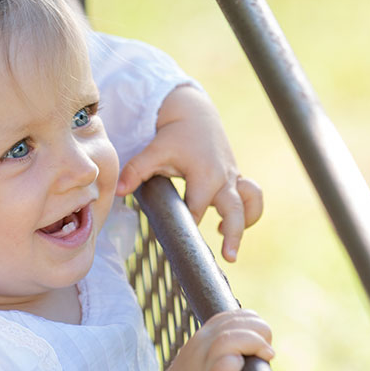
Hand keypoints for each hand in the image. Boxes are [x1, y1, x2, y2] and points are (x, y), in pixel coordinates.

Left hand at [115, 85, 262, 261]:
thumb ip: (136, 171)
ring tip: (232, 248)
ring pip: (250, 203)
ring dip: (246, 223)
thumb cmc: (174, 135)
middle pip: (234, 210)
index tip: (182, 241)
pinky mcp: (236, 177)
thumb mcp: (154, 151)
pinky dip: (249, 211)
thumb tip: (119, 192)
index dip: (189, 225)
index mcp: (205, 174)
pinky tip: (228, 225)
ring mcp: (233, 178)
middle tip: (229, 256)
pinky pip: (251, 196)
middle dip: (233, 233)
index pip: (196, 209)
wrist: (195, 114)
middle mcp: (224, 178)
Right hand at [144, 309, 273, 370]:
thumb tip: (260, 348)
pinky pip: (220, 369)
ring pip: (228, 340)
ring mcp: (203, 365)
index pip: (233, 315)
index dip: (254, 323)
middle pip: (235, 323)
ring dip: (253, 343)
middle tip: (266, 354)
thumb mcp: (206, 360)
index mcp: (204, 337)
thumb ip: (225, 349)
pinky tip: (238, 365)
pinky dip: (231, 365)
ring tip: (264, 358)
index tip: (262, 343)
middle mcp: (202, 345)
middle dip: (260, 332)